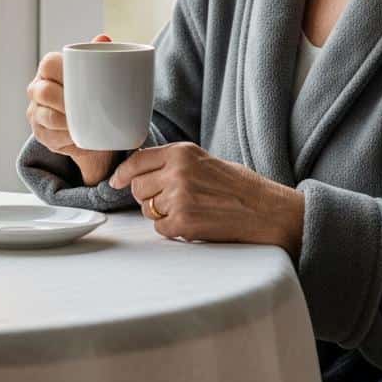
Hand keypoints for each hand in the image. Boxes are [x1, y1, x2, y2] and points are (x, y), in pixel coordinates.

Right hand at [26, 34, 116, 185]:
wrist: (87, 123)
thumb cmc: (88, 90)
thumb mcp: (94, 72)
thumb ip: (98, 53)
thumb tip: (103, 38)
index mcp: (49, 69)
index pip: (49, 64)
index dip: (63, 71)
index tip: (83, 80)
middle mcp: (37, 89)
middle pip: (45, 92)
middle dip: (66, 100)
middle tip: (88, 106)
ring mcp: (36, 113)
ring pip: (47, 117)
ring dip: (68, 122)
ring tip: (87, 123)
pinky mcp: (41, 134)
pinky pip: (51, 137)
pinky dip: (68, 137)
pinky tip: (80, 136)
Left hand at [108, 142, 304, 259]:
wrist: (265, 209)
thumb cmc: (237, 185)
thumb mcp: (203, 160)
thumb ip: (173, 162)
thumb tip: (138, 170)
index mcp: (182, 152)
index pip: (137, 160)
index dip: (123, 173)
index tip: (116, 181)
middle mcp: (177, 172)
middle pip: (139, 187)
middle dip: (148, 196)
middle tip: (169, 199)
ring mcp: (179, 198)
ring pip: (148, 209)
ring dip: (161, 213)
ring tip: (187, 210)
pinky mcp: (184, 223)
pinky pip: (160, 229)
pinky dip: (172, 230)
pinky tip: (192, 223)